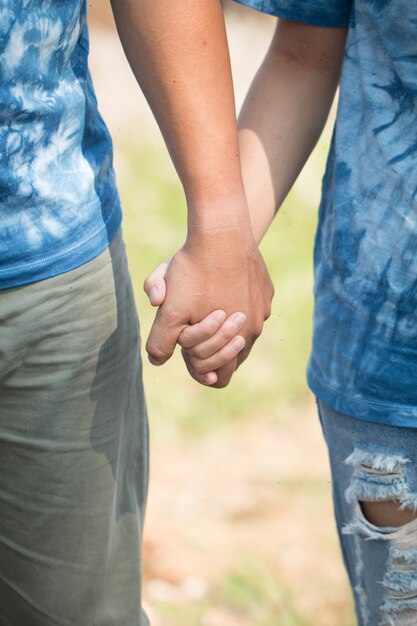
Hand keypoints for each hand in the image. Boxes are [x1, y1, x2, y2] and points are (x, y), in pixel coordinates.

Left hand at [144, 227, 273, 387]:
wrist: (222, 230)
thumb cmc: (195, 272)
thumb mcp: (170, 311)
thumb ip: (160, 342)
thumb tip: (157, 360)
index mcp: (238, 341)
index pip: (220, 377)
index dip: (198, 368)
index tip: (184, 348)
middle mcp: (256, 329)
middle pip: (230, 355)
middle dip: (208, 346)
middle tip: (191, 323)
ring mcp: (263, 308)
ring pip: (239, 329)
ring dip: (220, 325)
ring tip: (203, 303)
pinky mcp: (265, 288)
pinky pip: (248, 304)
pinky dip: (233, 301)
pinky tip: (217, 283)